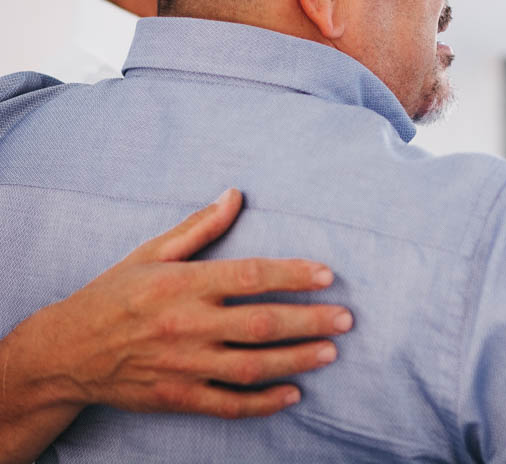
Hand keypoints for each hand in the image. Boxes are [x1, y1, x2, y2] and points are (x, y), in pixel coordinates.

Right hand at [1, 189, 354, 463]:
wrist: (65, 352)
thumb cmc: (114, 295)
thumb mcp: (151, 253)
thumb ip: (199, 228)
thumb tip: (236, 194)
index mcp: (182, 284)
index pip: (250, 276)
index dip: (292, 275)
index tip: (327, 275)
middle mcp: (186, 325)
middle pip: (261, 323)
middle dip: (310, 321)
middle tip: (346, 319)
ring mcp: (183, 365)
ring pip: (252, 365)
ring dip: (297, 360)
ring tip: (330, 352)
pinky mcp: (177, 397)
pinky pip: (227, 404)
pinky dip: (262, 402)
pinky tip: (292, 394)